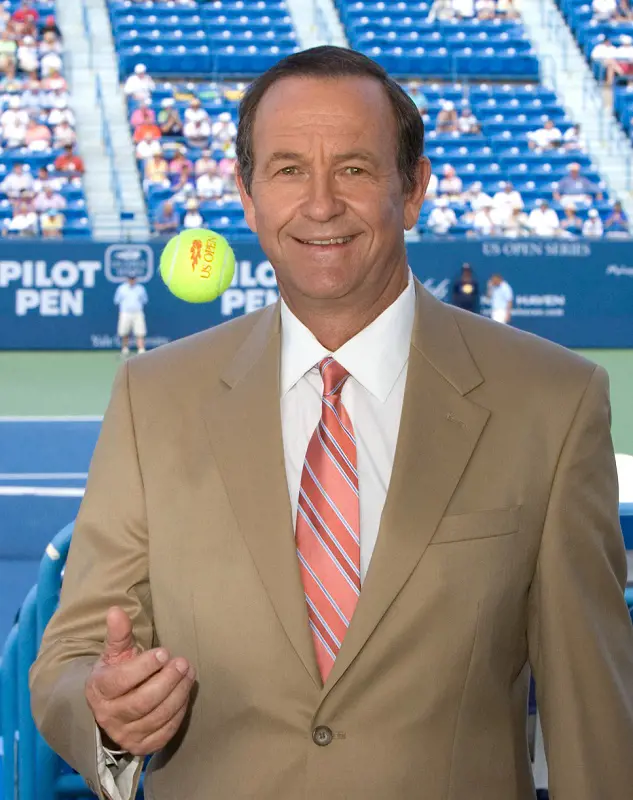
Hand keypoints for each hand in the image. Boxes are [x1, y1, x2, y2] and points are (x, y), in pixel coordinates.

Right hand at [85, 607, 195, 756]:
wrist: (111, 707)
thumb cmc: (117, 672)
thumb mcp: (115, 653)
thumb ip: (119, 633)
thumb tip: (116, 610)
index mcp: (99, 690)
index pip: (122, 681)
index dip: (145, 666)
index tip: (165, 652)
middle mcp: (109, 716)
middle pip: (142, 701)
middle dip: (167, 681)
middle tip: (183, 662)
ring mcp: (125, 734)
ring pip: (157, 717)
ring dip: (178, 694)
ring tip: (189, 673)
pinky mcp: (142, 746)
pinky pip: (165, 732)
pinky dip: (179, 712)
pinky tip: (184, 694)